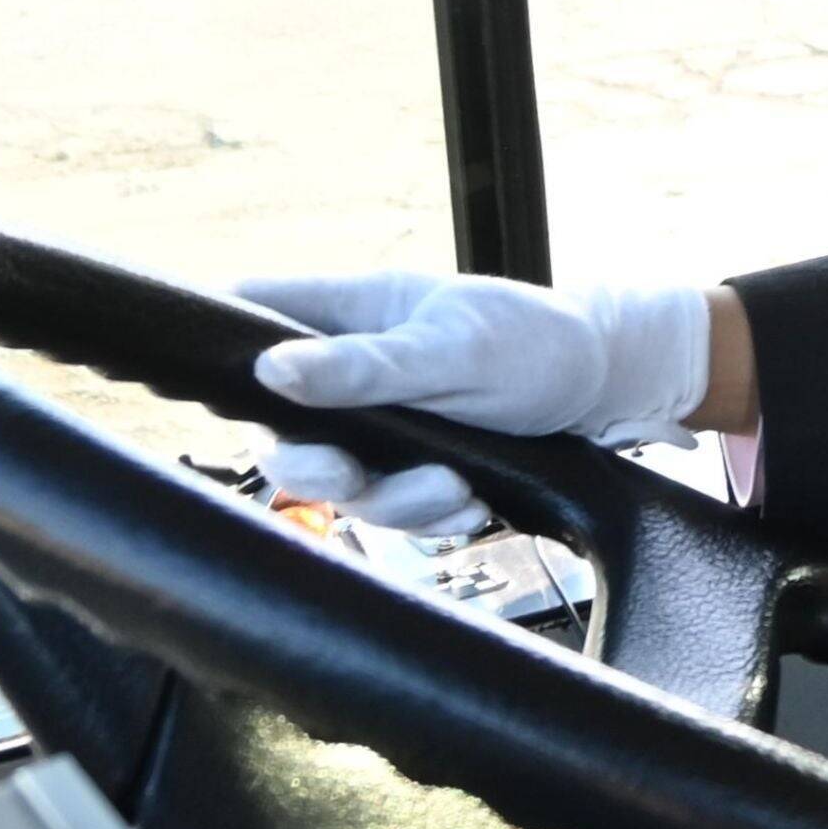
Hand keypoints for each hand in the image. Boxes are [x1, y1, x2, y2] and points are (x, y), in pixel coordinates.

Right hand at [238, 272, 714, 535]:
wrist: (608, 386)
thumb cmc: (535, 341)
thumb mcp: (452, 350)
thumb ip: (364, 367)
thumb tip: (269, 372)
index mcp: (346, 313)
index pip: (250, 318)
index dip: (219, 353)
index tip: (222, 395)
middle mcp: (350, 371)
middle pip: (282, 430)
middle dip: (313, 467)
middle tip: (350, 473)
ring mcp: (380, 423)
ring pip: (342, 482)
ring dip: (392, 499)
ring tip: (452, 489)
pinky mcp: (412, 465)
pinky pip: (393, 510)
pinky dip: (430, 516)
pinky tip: (469, 501)